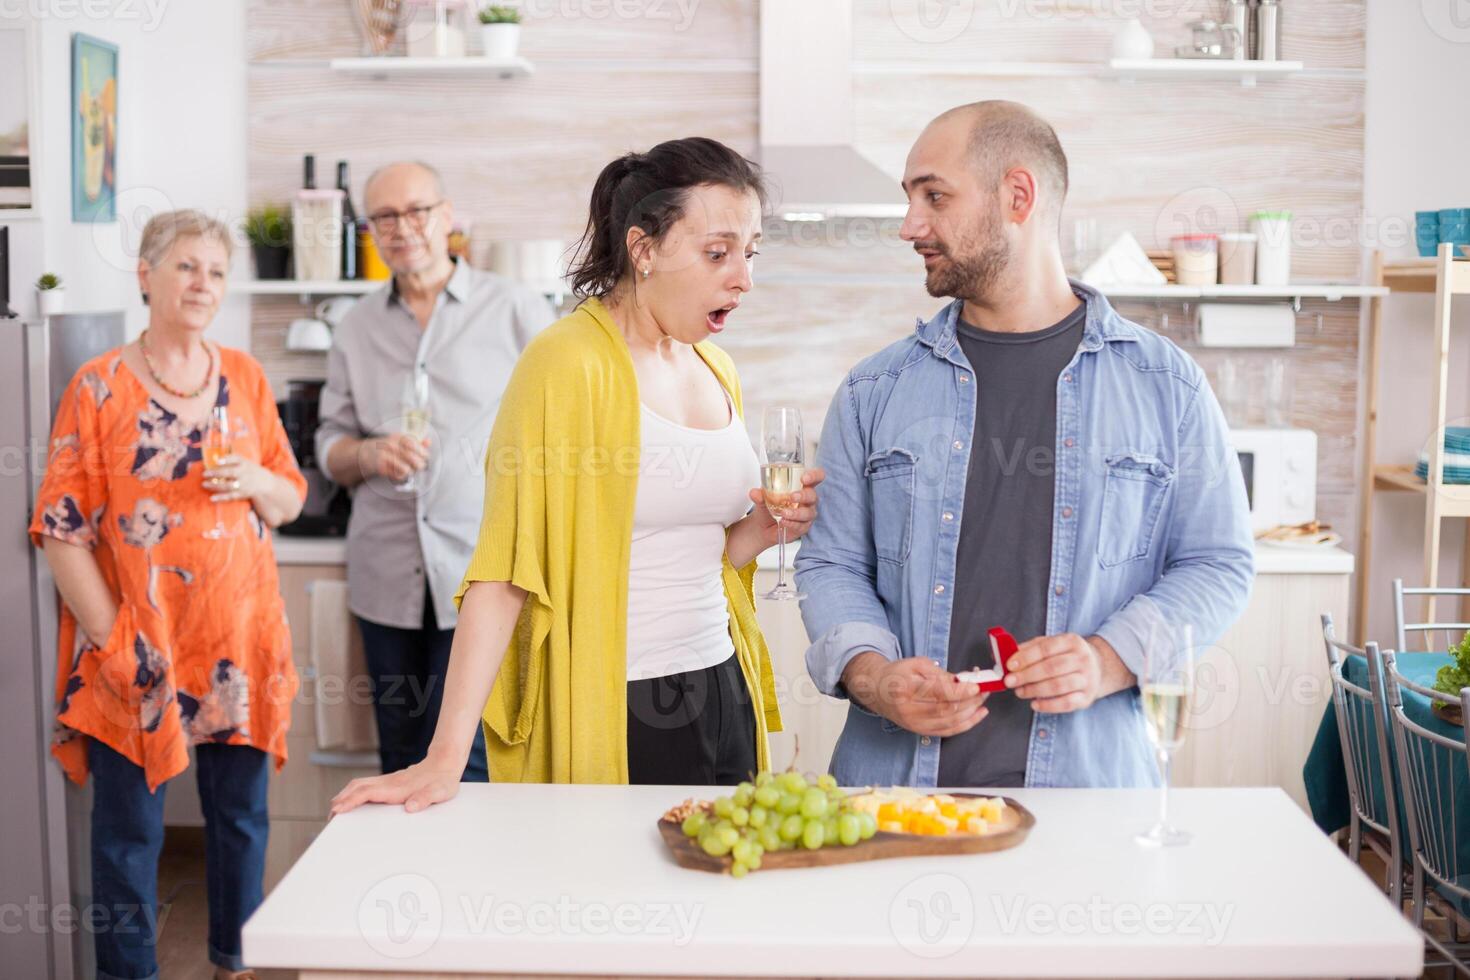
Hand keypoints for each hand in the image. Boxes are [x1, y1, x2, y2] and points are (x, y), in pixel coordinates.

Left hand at [204, 455, 274, 503]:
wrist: (264, 483)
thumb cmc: (248, 470)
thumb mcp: (244, 462)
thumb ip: (231, 460)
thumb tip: (211, 458)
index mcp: (244, 463)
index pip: (236, 459)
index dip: (226, 460)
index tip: (217, 461)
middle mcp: (244, 473)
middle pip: (230, 473)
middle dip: (217, 473)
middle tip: (204, 473)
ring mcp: (244, 484)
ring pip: (228, 486)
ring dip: (215, 485)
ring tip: (204, 484)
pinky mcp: (242, 494)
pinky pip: (231, 496)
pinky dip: (221, 498)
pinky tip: (212, 498)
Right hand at [330, 756, 462, 815]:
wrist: (445, 764)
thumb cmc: (442, 780)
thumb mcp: (439, 792)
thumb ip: (425, 799)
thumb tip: (410, 807)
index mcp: (396, 787)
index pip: (367, 792)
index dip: (350, 801)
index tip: (337, 810)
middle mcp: (389, 782)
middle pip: (357, 787)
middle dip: (341, 800)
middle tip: (331, 816)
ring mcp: (388, 781)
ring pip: (360, 785)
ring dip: (345, 795)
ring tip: (336, 810)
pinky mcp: (390, 782)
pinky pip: (366, 786)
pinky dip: (354, 793)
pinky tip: (353, 801)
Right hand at [364, 434, 428, 482]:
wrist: (363, 453)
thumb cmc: (386, 448)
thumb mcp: (399, 441)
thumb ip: (415, 442)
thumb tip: (429, 442)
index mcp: (396, 438)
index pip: (413, 444)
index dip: (422, 451)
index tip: (426, 456)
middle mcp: (390, 446)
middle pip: (411, 457)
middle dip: (419, 464)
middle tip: (421, 466)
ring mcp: (384, 457)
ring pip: (405, 468)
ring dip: (410, 471)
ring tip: (409, 470)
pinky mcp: (380, 468)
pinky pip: (396, 475)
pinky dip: (401, 476)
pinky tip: (400, 474)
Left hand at [747, 467, 824, 545]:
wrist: (761, 524)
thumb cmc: (768, 505)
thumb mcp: (762, 497)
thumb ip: (760, 494)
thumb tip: (754, 492)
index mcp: (802, 486)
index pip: (816, 477)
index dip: (814, 476)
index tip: (804, 478)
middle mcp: (808, 499)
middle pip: (813, 496)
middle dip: (803, 495)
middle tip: (792, 496)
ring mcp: (807, 514)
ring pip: (808, 513)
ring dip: (796, 512)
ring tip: (784, 513)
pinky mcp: (803, 527)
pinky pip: (801, 526)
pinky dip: (792, 523)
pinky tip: (783, 522)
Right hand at [840, 652, 989, 736]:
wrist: (877, 690)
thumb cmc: (898, 674)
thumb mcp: (916, 664)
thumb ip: (939, 673)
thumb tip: (963, 682)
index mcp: (904, 688)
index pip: (936, 693)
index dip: (959, 691)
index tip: (976, 685)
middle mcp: (907, 709)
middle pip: (945, 709)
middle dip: (970, 701)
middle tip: (985, 690)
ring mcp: (913, 724)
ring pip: (949, 723)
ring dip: (971, 712)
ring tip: (983, 701)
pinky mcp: (919, 731)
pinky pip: (947, 732)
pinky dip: (966, 724)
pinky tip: (978, 714)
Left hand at [1004, 632, 1130, 712]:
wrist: (1098, 667)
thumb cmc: (1065, 655)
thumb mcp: (1051, 644)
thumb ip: (1028, 648)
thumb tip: (1003, 655)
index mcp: (1072, 641)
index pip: (1046, 648)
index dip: (1026, 657)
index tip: (1009, 665)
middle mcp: (1082, 659)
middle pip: (1051, 668)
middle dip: (1027, 675)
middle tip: (1009, 681)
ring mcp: (1087, 679)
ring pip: (1058, 686)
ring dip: (1034, 690)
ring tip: (1020, 692)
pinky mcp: (1087, 697)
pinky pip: (1066, 704)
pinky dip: (1048, 705)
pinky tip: (1034, 704)